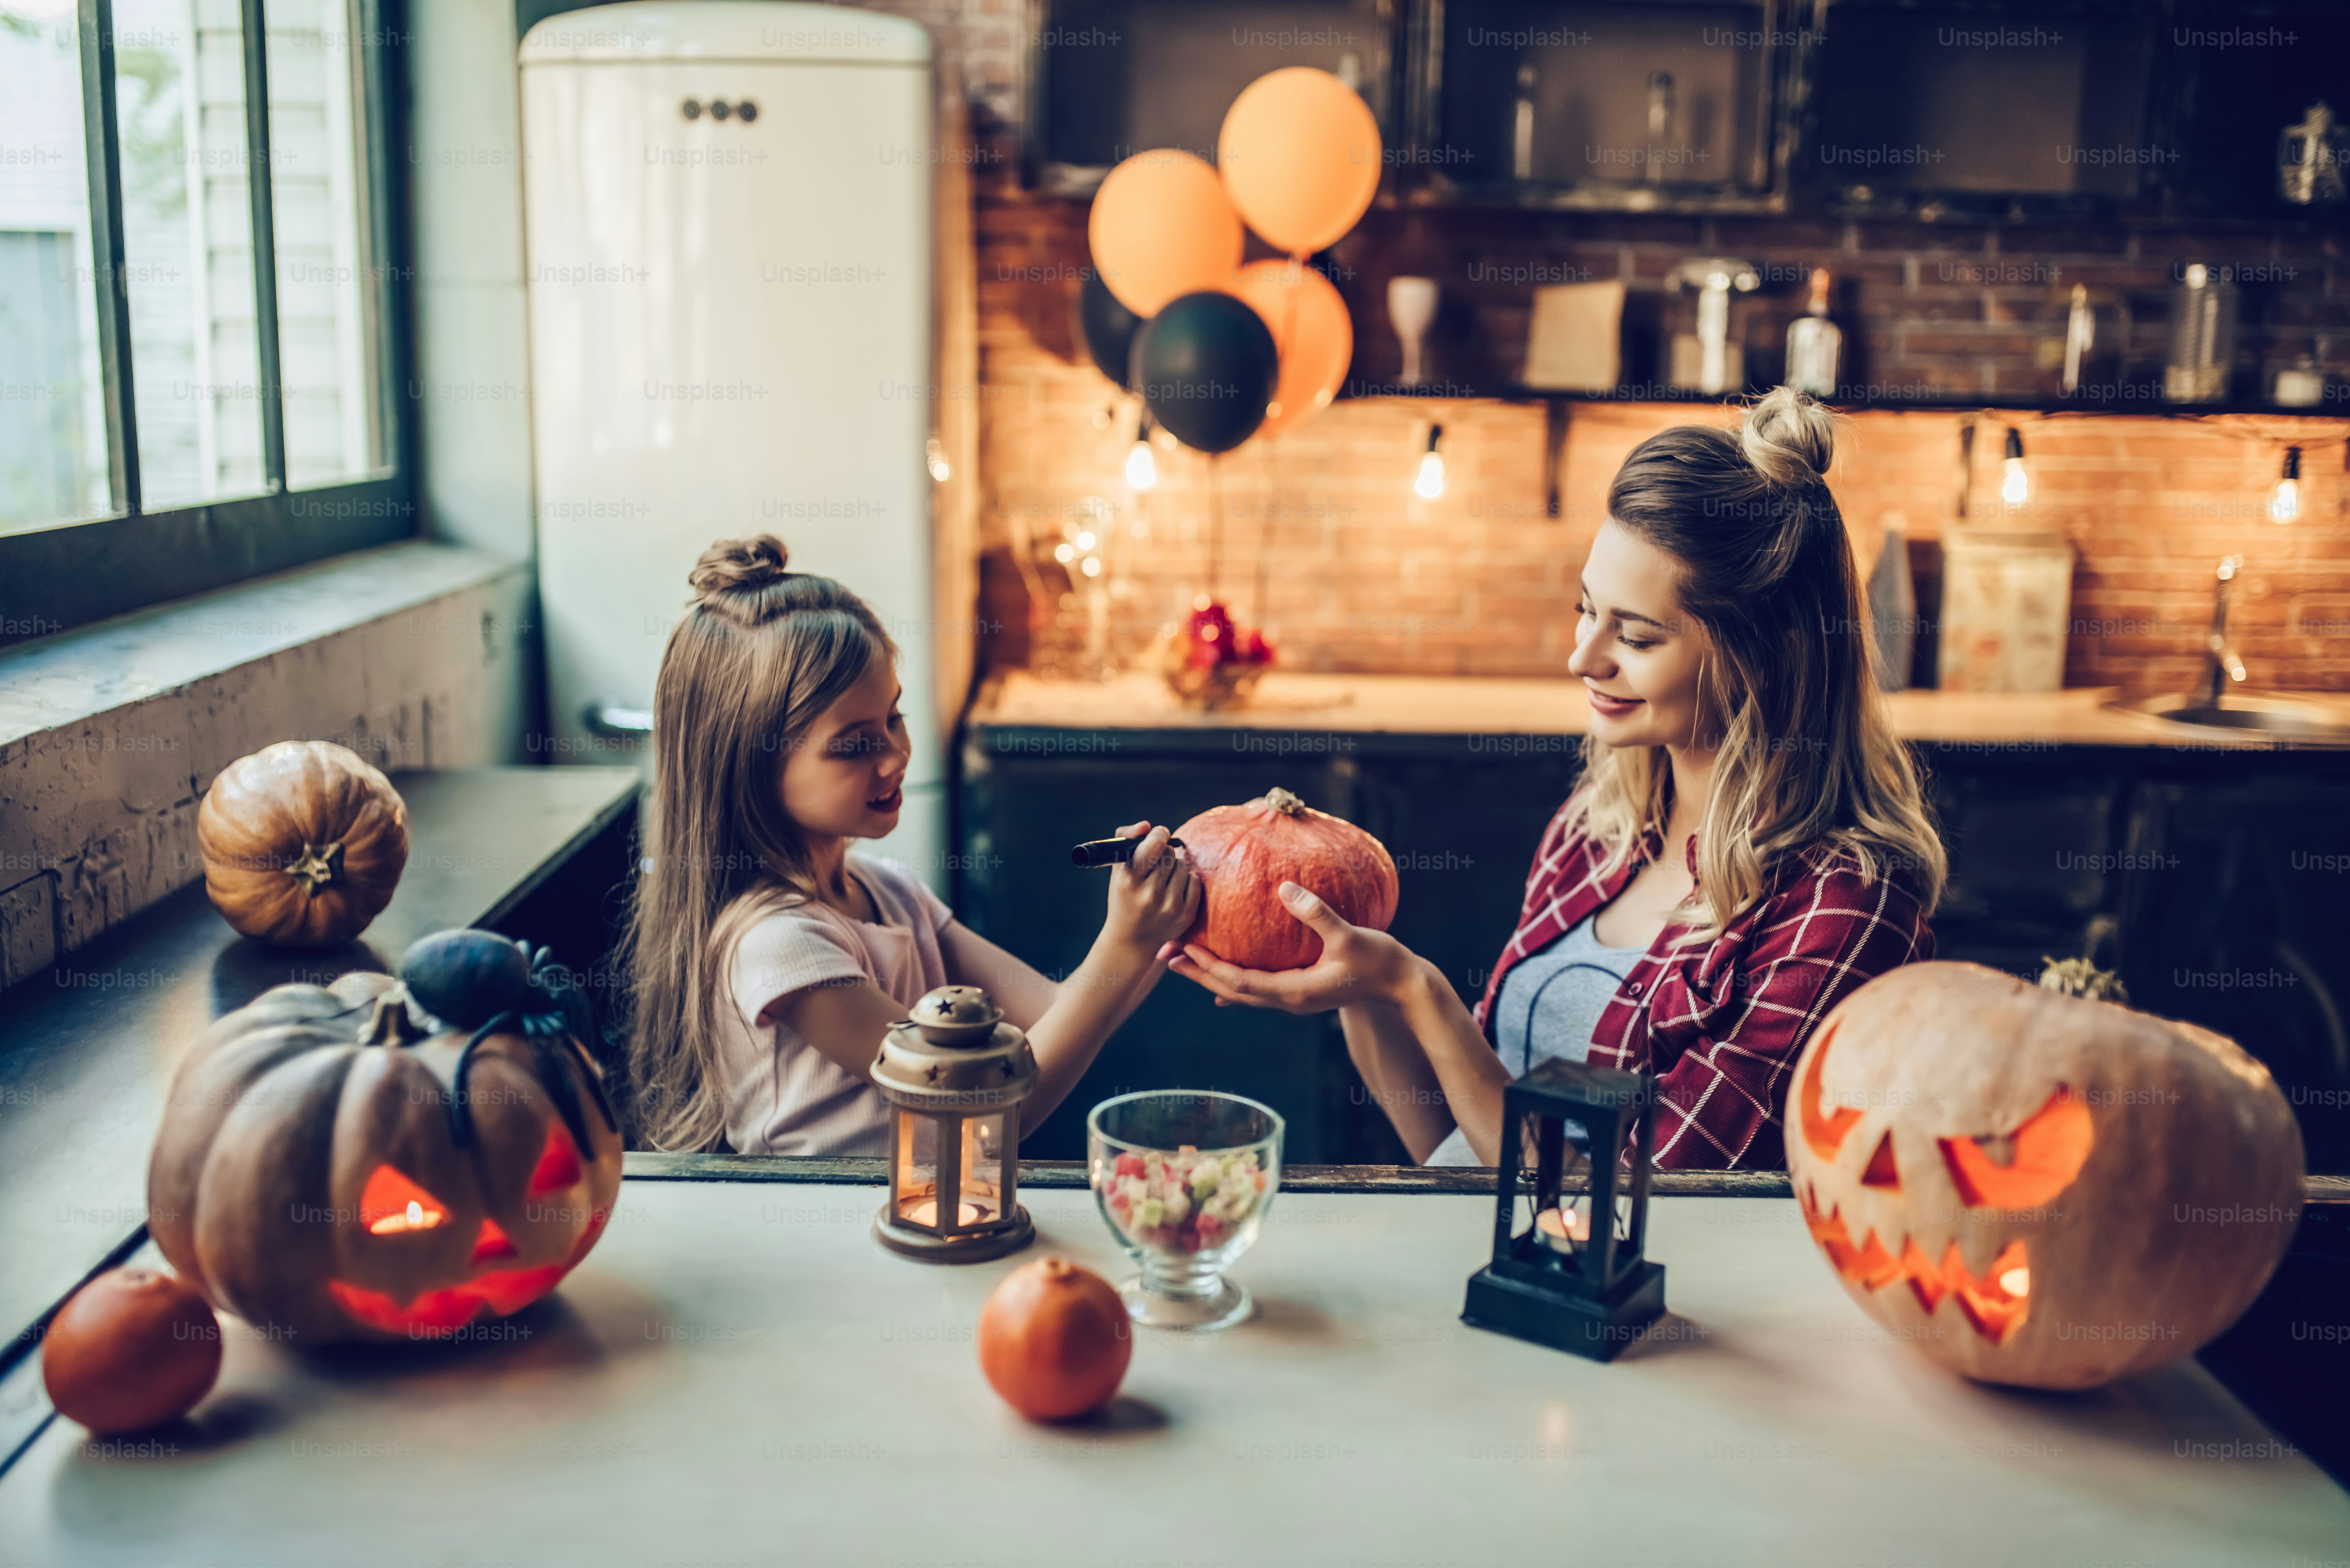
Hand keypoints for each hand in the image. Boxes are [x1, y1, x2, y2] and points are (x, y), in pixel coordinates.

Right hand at [1101, 822, 1199, 954]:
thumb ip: (1127, 839)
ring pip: (1182, 866)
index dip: (1159, 834)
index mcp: (1129, 880)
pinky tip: (1174, 889)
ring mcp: (1169, 906)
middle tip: (1155, 865)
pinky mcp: (1185, 915)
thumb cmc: (1125, 896)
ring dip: (1174, 868)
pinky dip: (1187, 880)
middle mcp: (1149, 894)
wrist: (1132, 940)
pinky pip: (1195, 881)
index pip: (1154, 845)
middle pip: (1169, 854)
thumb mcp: (1119, 869)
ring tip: (1163, 880)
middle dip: (1163, 854)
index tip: (1159, 835)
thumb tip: (1147, 826)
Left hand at [1163, 881, 1421, 1014]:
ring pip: (1243, 992)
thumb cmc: (1378, 960)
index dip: (1209, 966)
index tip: (1183, 949)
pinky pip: (1259, 988)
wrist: (1402, 985)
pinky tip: (1222, 983)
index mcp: (1294, 991)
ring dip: (1212, 976)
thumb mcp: (1348, 934)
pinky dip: (1236, 982)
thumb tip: (1285, 889)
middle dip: (1199, 973)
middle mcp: (1289, 1000)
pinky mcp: (1302, 991)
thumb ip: (1316, 913)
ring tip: (1184, 960)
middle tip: (1166, 954)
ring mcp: (1295, 998)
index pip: (1240, 982)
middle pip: (1232, 990)